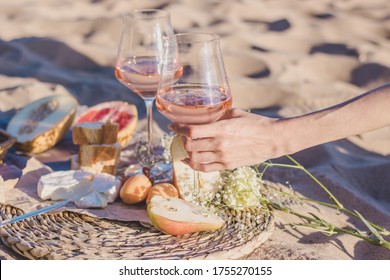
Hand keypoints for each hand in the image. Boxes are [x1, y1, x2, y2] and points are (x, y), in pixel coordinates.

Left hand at [169, 108, 287, 171]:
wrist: (272, 139)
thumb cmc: (255, 123)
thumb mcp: (236, 113)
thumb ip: (219, 115)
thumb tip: (205, 115)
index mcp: (221, 129)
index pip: (191, 131)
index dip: (179, 128)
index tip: (174, 126)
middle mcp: (220, 144)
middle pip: (190, 145)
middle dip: (181, 140)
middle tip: (181, 135)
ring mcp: (223, 157)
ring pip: (194, 158)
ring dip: (187, 152)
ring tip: (186, 146)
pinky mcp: (227, 166)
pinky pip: (204, 168)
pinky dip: (193, 165)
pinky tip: (188, 160)